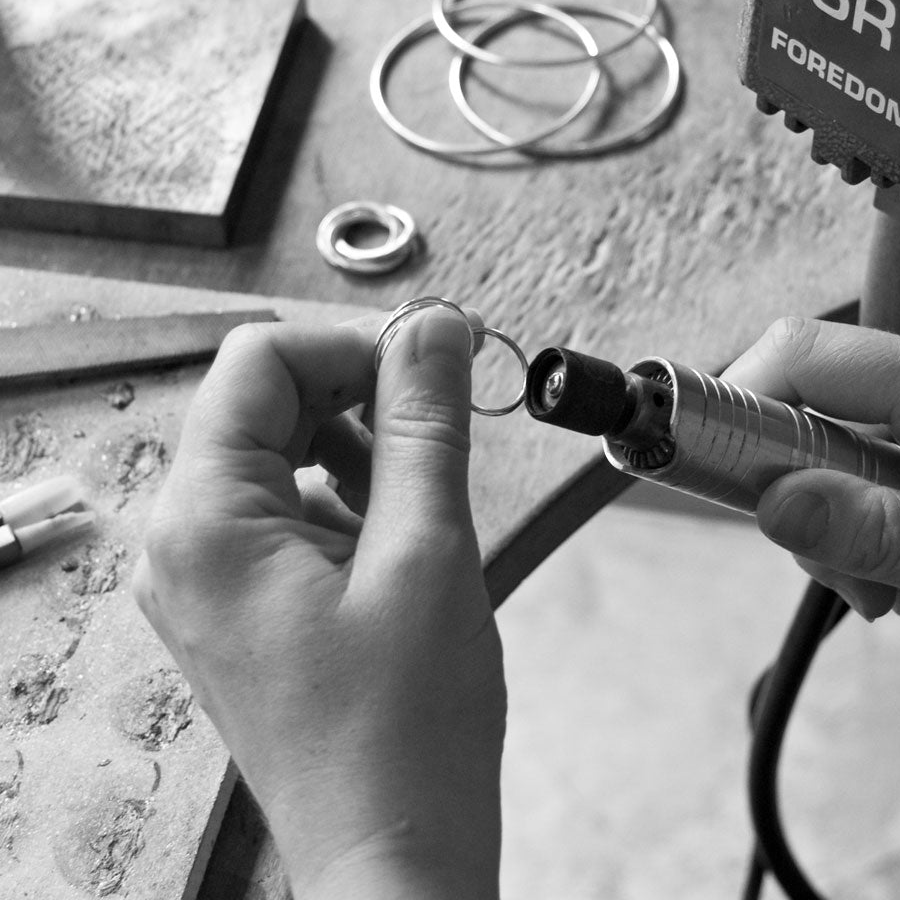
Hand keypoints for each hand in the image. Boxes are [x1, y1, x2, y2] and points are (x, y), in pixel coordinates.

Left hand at [133, 306, 504, 899]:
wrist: (395, 853)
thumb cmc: (406, 727)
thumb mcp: (427, 548)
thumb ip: (424, 422)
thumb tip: (434, 327)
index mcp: (205, 520)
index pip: (259, 361)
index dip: (352, 345)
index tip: (431, 362)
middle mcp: (185, 543)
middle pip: (264, 402)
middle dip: (357, 391)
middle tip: (442, 415)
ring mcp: (208, 577)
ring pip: (279, 452)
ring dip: (357, 444)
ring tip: (423, 489)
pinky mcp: (242, 604)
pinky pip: (285, 508)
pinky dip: (346, 496)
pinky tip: (397, 531)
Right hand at [724, 314, 899, 677]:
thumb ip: (876, 535)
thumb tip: (772, 504)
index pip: (808, 356)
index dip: (739, 405)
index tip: (709, 471)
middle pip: (817, 402)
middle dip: (815, 498)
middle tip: (862, 582)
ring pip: (848, 434)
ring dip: (859, 517)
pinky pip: (888, 443)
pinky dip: (892, 508)